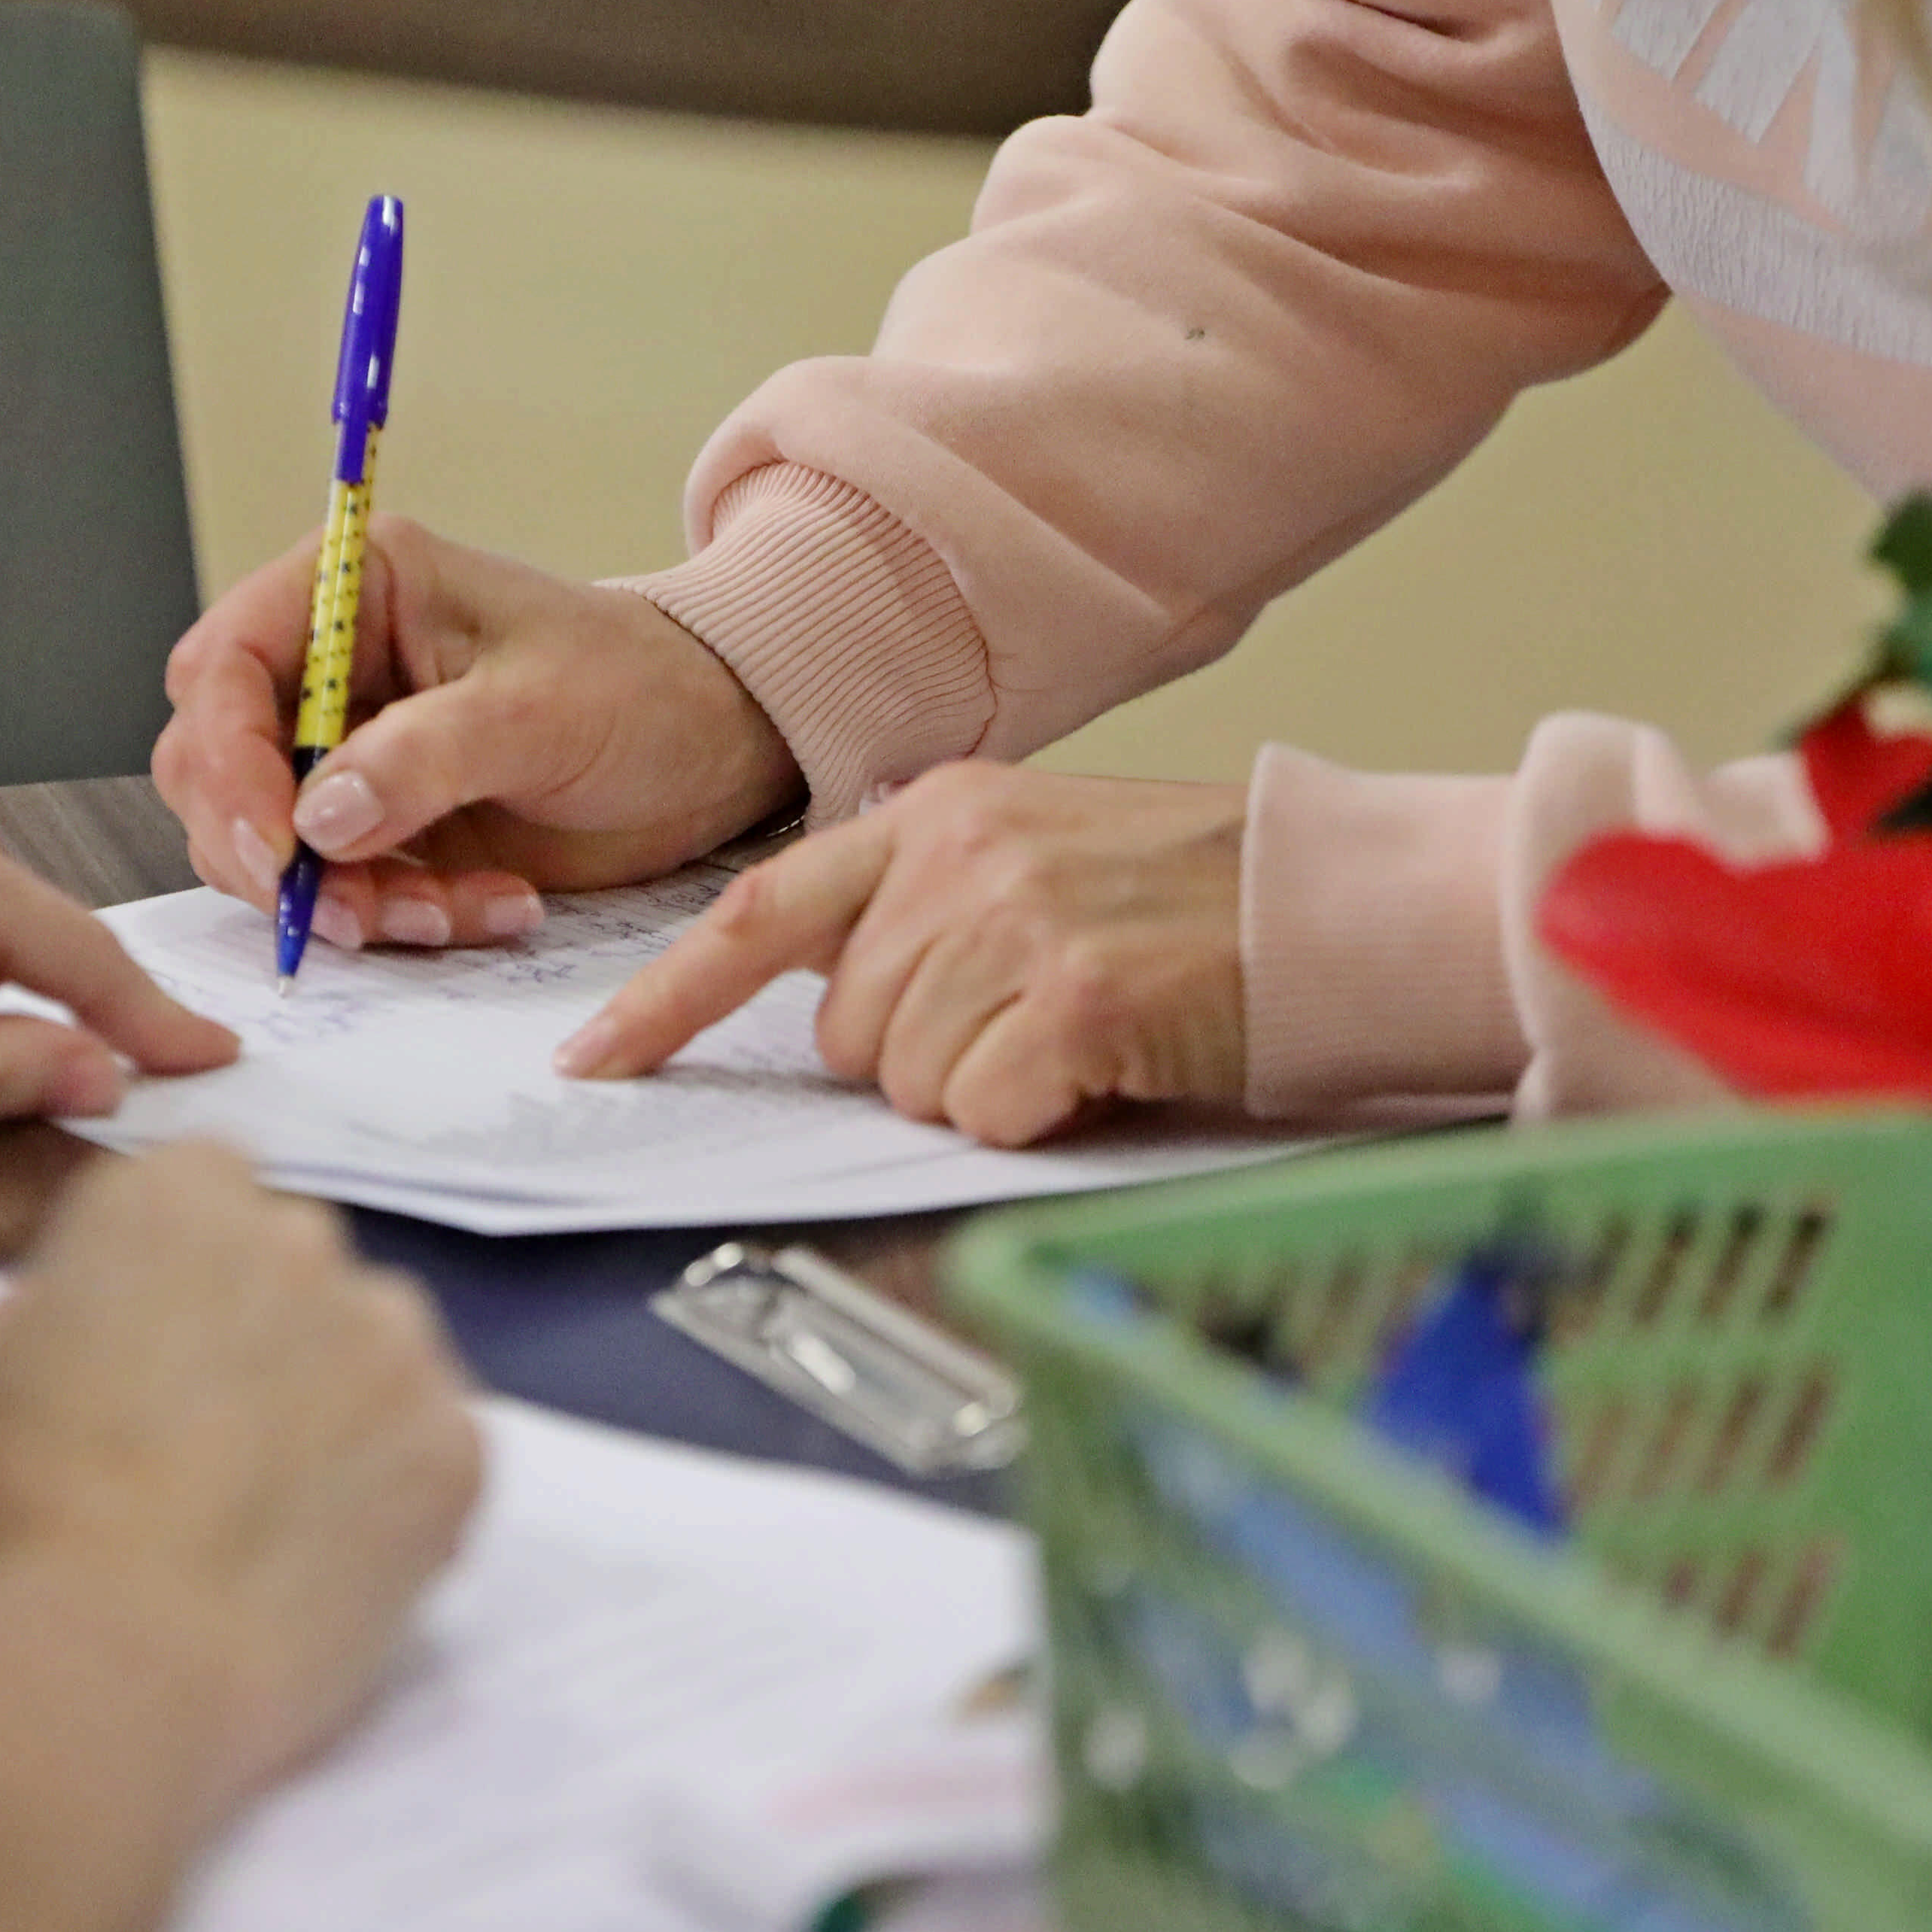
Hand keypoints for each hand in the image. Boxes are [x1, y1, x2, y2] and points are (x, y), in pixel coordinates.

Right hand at [0, 1146, 481, 1793]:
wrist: (121, 1667)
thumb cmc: (18, 1518)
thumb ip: (39, 1319)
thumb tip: (80, 1322)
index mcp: (176, 1198)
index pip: (202, 1185)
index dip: (173, 1267)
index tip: (147, 1339)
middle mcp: (304, 1240)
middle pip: (295, 1261)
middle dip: (261, 1327)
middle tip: (205, 1438)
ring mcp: (397, 1342)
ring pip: (379, 1347)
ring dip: (339, 1399)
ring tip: (272, 1509)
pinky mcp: (457, 1446)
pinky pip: (433, 1448)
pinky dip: (395, 1493)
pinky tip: (328, 1560)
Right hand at [153, 517, 799, 950]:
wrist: (719, 747)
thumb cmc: (644, 687)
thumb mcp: (540, 710)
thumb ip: (423, 757)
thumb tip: (315, 819)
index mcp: (357, 590)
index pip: (225, 665)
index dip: (229, 757)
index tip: (277, 844)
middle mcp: (333, 668)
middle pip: (213, 762)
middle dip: (268, 848)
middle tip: (348, 909)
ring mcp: (350, 753)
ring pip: (266, 842)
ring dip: (341, 898)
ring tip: (447, 913)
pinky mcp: (383, 828)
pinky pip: (339, 889)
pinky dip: (396, 917)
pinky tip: (487, 909)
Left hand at [557, 763, 1249, 1146]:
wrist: (1338, 905)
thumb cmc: (1197, 907)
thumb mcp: (1039, 861)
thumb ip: (926, 911)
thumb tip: (844, 1017)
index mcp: (933, 814)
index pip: (757, 914)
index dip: (666, 1001)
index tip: (594, 1060)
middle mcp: (956, 854)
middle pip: (847, 1034)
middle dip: (923, 1060)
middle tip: (1033, 1023)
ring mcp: (1011, 922)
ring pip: (914, 1085)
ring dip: (990, 1090)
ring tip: (1083, 1033)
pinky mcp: (1072, 997)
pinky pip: (989, 1113)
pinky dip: (1042, 1117)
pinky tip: (1109, 1061)